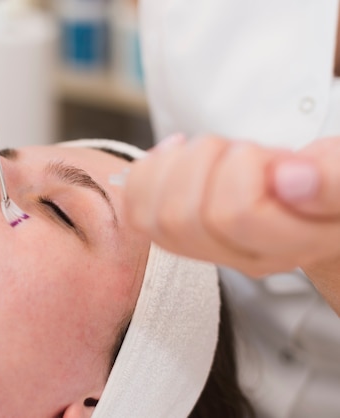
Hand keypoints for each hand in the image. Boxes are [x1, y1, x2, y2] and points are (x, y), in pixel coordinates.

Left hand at [122, 135, 339, 277]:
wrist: (316, 205)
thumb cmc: (329, 185)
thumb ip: (330, 180)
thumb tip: (288, 179)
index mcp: (288, 243)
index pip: (235, 215)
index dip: (240, 170)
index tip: (267, 156)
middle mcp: (243, 256)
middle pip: (182, 217)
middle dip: (202, 162)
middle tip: (237, 152)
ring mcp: (209, 250)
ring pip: (153, 216)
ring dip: (174, 165)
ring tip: (211, 154)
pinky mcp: (180, 235)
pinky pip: (138, 212)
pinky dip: (147, 173)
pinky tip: (175, 154)